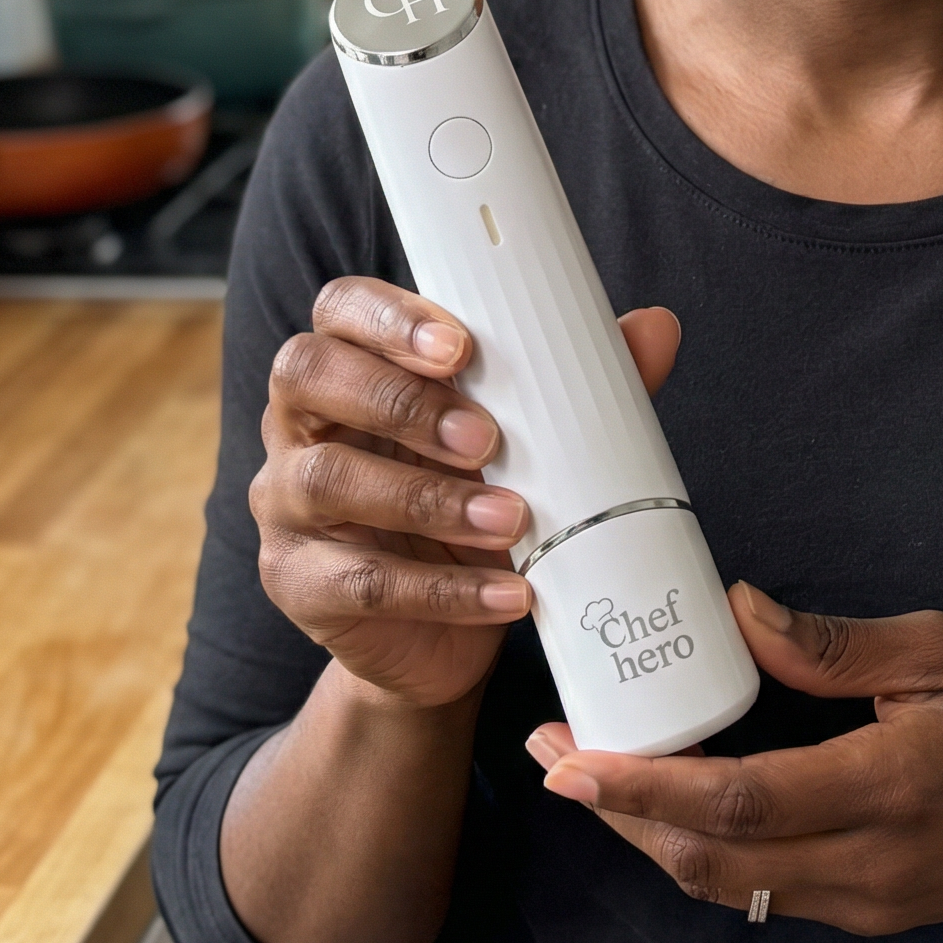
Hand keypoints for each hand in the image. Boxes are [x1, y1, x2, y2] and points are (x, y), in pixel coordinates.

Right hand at [252, 275, 680, 709]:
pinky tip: (509, 593)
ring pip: (328, 479)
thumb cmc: (472, 501)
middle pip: (308, 374)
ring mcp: (286, 506)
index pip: (339, 309)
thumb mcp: (521, 441)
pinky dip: (443, 590)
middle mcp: (300, 425)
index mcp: (349, 367)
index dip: (390, 317)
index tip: (461, 344)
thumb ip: (577, 382)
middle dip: (401, 400)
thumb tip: (656, 328)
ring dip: (428, 497)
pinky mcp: (298, 584)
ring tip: (512, 517)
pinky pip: (358, 583)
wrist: (443, 633)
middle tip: (487, 437)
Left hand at [524, 584, 942, 934]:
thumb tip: (740, 612)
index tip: (573, 761)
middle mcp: (868, 861)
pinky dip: (700, 847)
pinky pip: (760, 889)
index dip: (646, 785)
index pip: (741, 801)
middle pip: (710, 859)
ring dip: (649, 832)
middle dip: (619, 812)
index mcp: (889, 785)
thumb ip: (838, 643)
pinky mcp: (865, 911)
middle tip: (551, 756)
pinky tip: (672, 798)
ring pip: (725, 885)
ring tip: (593, 772)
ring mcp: (865, 902)